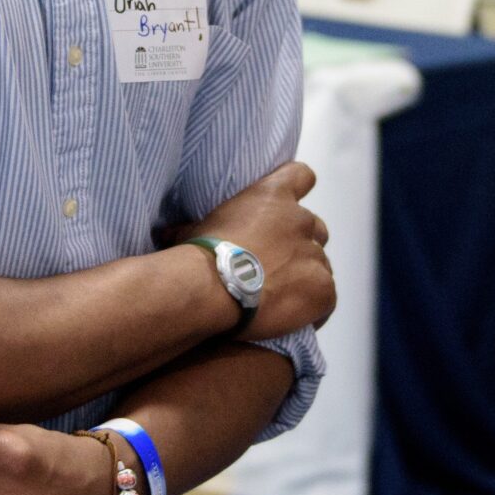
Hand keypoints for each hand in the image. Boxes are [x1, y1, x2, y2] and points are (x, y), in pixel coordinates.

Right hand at [164, 161, 335, 336]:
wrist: (211, 289)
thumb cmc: (198, 255)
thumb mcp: (195, 230)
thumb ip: (197, 227)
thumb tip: (169, 233)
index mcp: (274, 195)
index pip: (302, 176)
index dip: (298, 190)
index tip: (288, 207)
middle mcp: (302, 220)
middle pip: (316, 229)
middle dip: (301, 245)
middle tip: (275, 267)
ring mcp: (316, 255)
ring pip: (320, 266)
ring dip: (304, 278)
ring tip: (279, 299)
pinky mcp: (323, 289)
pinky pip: (326, 299)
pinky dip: (312, 309)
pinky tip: (290, 319)